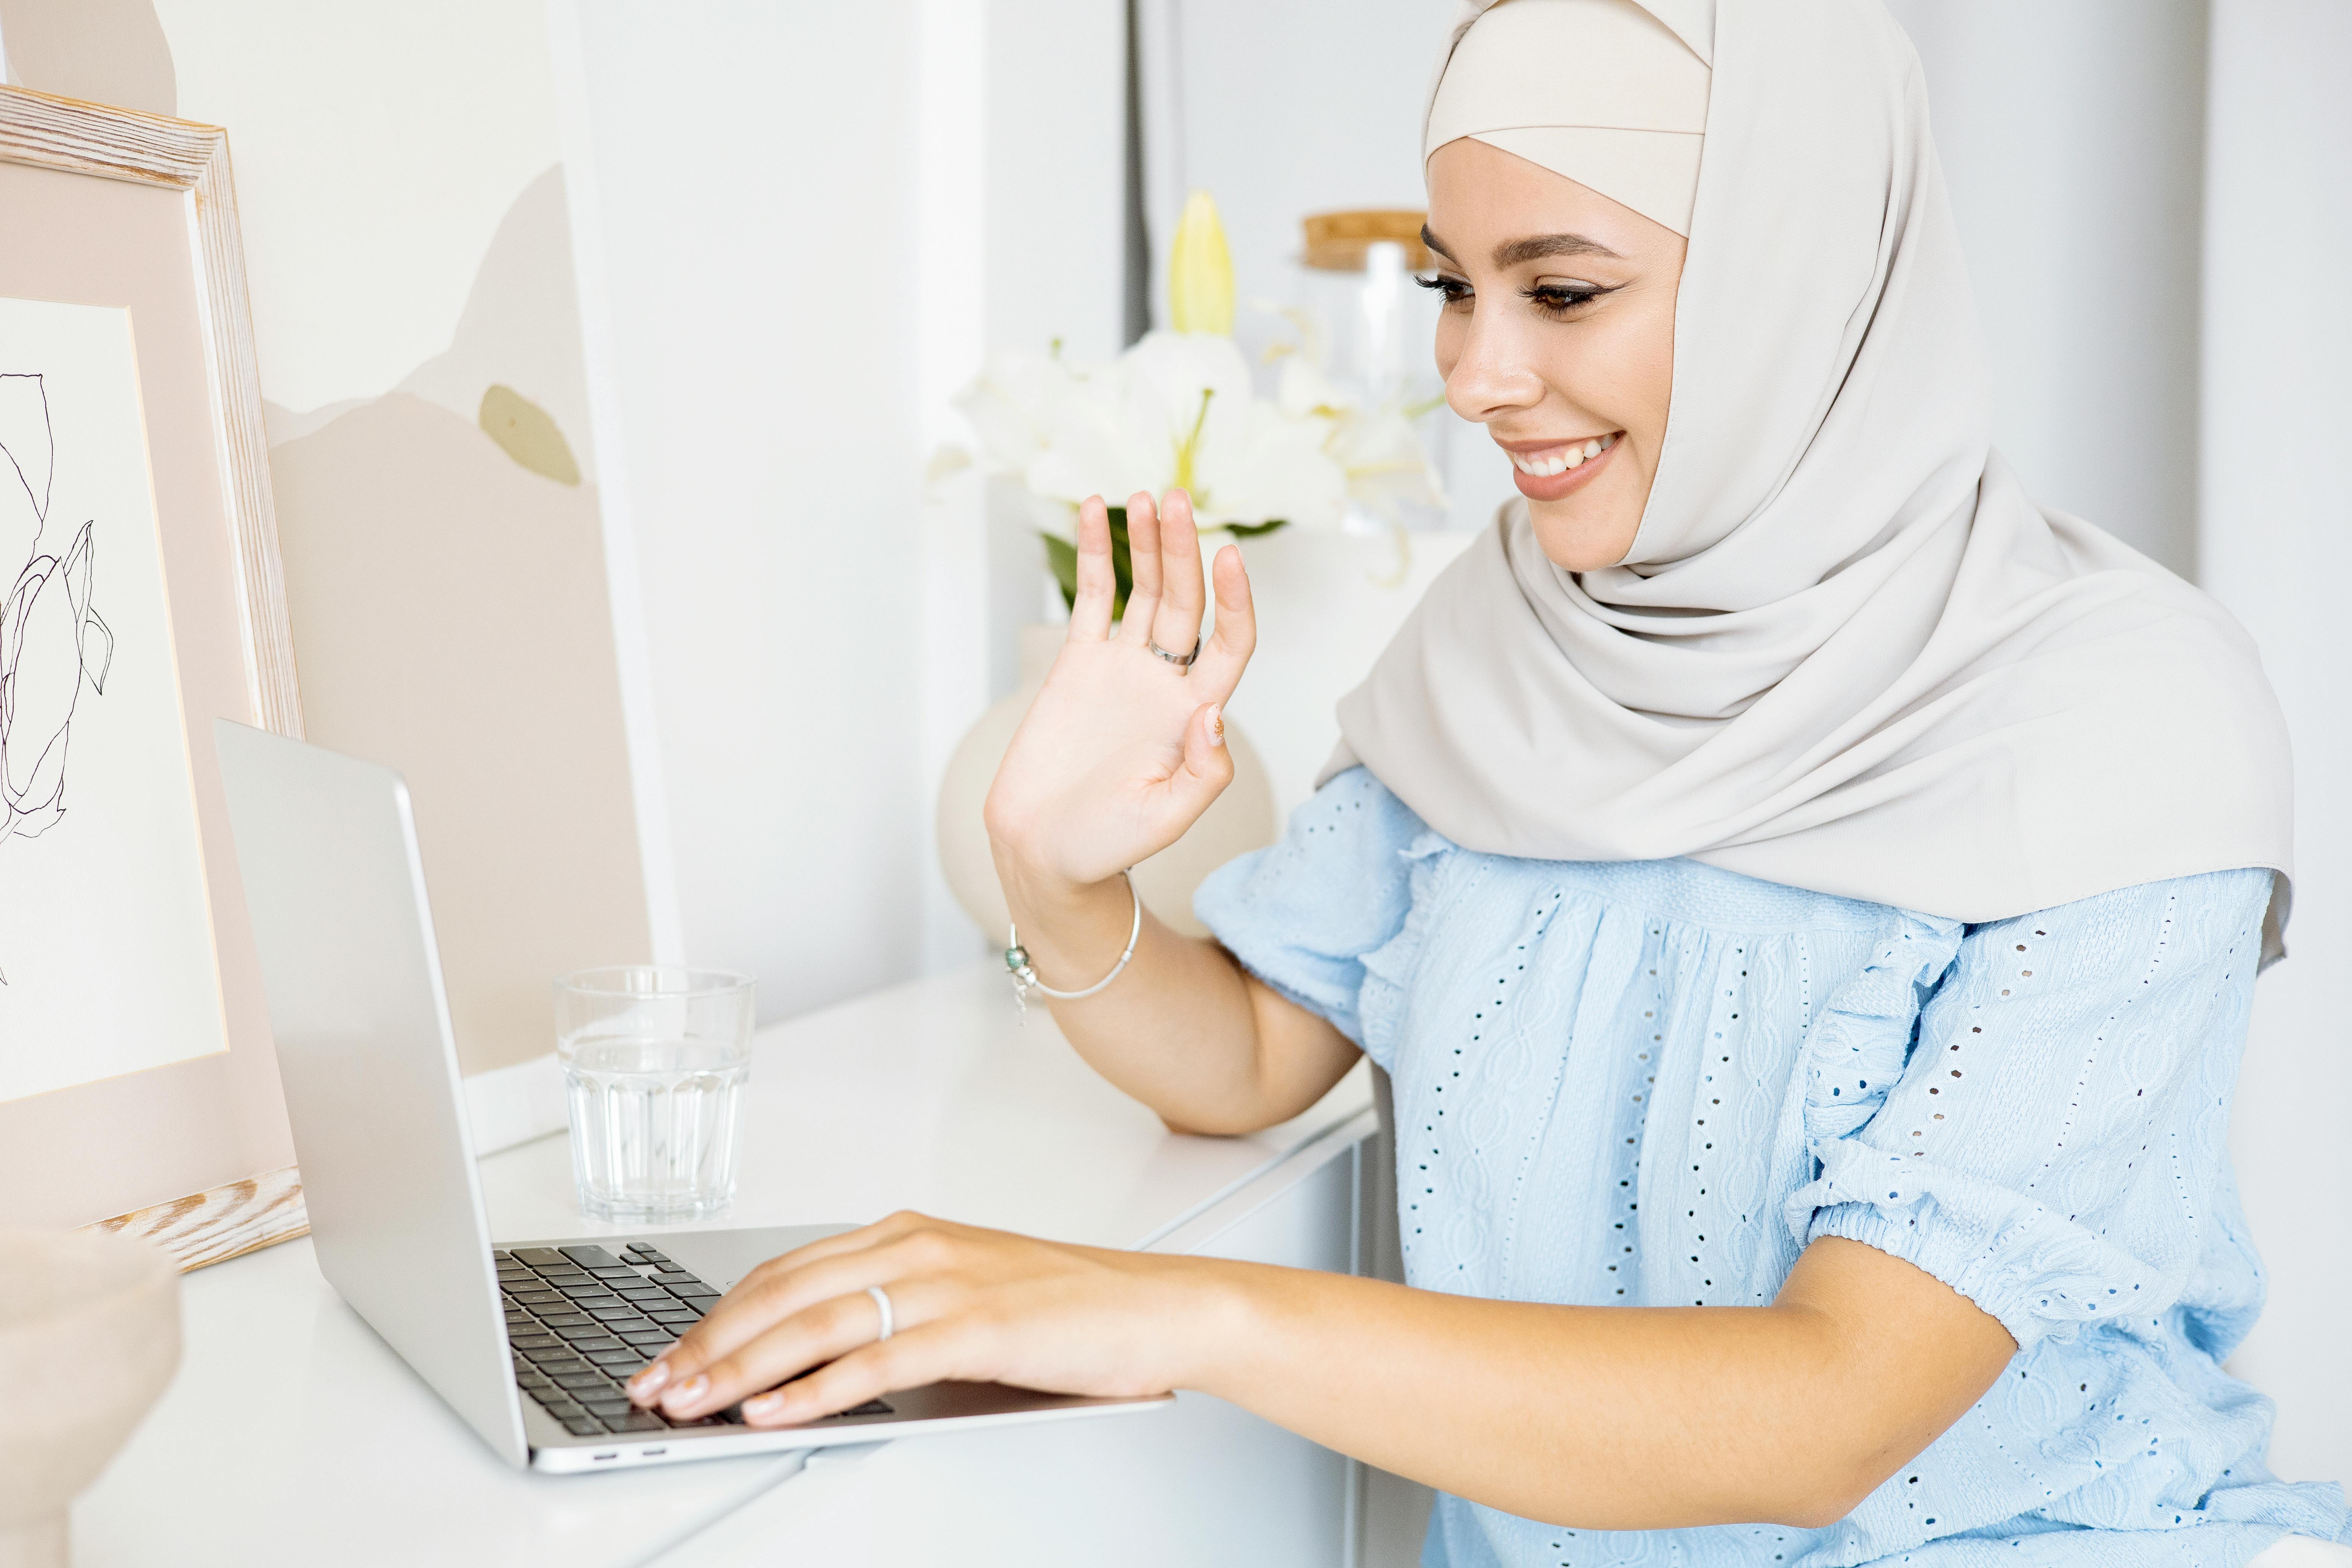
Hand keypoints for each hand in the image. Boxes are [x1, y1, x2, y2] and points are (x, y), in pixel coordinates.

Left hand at [624, 1213, 1228, 1425]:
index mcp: (906, 1234)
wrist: (1157, 1305)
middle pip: (783, 1293)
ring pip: (816, 1323)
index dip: (716, 1313)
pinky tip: (773, 1411)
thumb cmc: (1066, 1305)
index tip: (669, 1352)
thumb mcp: (963, 1293)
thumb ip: (892, 1309)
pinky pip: (876, 1361)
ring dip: (741, 1366)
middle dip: (707, 1342)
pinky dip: (814, 1389)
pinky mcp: (975, 1329)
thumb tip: (815, 1355)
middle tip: (653, 1384)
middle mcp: (916, 1247)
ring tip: (689, 1401)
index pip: (784, 1270)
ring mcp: (944, 1285)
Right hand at [983, 488, 1256, 894]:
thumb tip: (1212, 713)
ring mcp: (1123, 667)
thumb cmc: (1108, 843)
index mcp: (1196, 714)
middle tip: (1177, 501)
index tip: (1228, 560)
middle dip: (1184, 551)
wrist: (1045, 849)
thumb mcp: (1166, 818)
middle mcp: (1167, 681)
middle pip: (1186, 601)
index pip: (1230, 644)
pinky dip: (1097, 555)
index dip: (1234, 602)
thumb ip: (1203, 773)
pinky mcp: (1078, 662)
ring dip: (1148, 543)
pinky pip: (1093, 598)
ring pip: (1145, 590)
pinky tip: (1094, 511)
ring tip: (1146, 497)